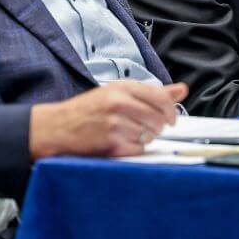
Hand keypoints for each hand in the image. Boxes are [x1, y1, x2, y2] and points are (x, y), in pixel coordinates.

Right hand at [28, 81, 188, 159]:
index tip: (171, 118)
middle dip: (157, 127)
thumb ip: (152, 92)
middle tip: (145, 128)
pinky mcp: (111, 143)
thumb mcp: (117, 92)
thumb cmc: (86, 110)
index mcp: (122, 88)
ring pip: (149, 135)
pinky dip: (134, 149)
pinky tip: (121, 143)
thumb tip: (182, 89)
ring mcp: (115, 124)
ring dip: (144, 139)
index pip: (161, 98)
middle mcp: (120, 103)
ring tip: (128, 134)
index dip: (171, 111)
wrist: (56, 127)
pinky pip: (138, 149)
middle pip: (158, 119)